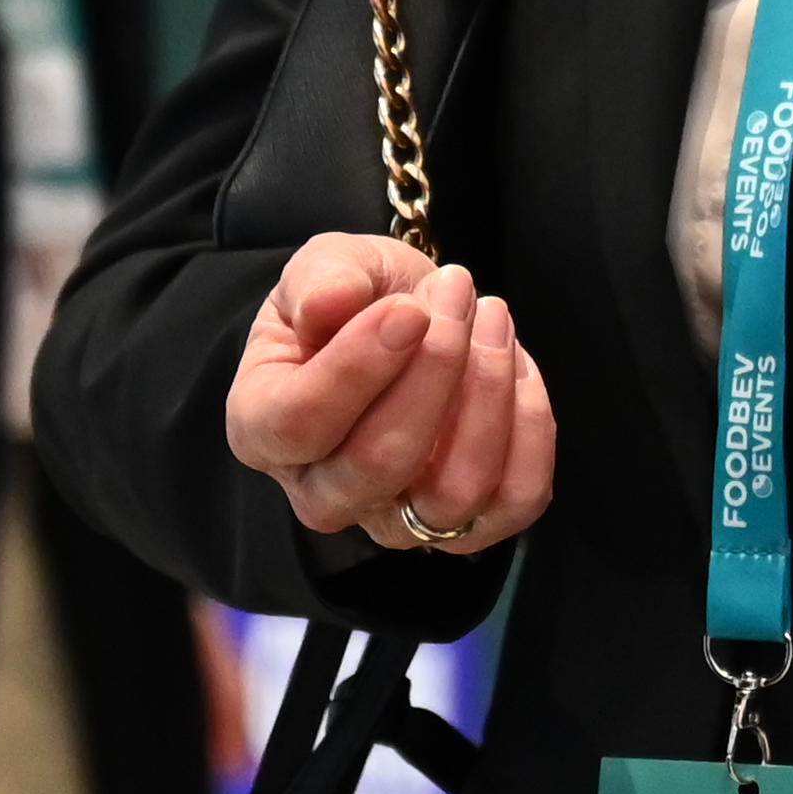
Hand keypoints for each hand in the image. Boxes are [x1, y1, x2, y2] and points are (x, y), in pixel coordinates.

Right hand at [225, 234, 554, 554]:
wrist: (407, 319)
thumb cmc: (355, 297)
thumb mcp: (326, 264)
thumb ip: (321, 278)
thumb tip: (330, 303)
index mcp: (260, 428)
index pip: (300, 424)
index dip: (358, 368)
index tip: (408, 309)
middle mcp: (320, 493)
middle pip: (379, 462)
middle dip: (433, 368)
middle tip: (455, 290)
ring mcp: (393, 521)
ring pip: (451, 492)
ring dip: (486, 393)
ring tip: (491, 315)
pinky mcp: (466, 529)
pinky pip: (515, 500)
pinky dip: (531, 429)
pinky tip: (519, 366)